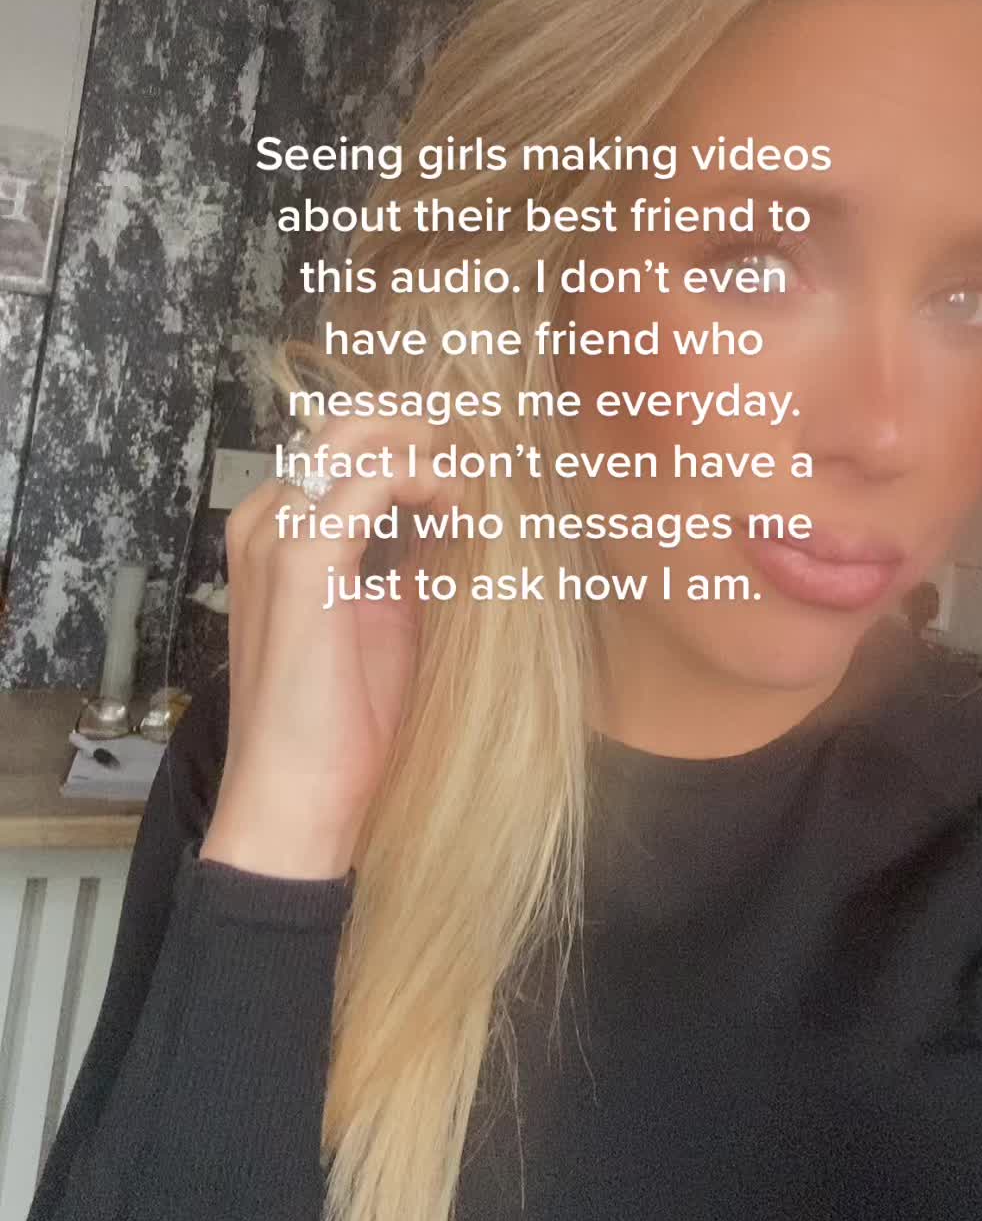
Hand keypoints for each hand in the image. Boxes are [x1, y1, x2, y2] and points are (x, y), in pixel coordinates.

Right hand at [200, 413, 458, 879]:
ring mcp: (278, 535)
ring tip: (471, 486)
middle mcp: (266, 520)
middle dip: (418, 430)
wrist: (299, 794)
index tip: (467, 465)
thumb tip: (451, 514)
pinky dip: (422, 479)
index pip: (341, 446)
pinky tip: (454, 507)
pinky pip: (370, 479)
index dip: (408, 441)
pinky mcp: (303, 560)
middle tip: (475, 460)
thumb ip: (406, 557)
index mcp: (275, 532)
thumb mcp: (383, 615)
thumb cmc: (337, 718)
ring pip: (357, 439)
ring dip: (426, 451)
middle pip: (346, 426)